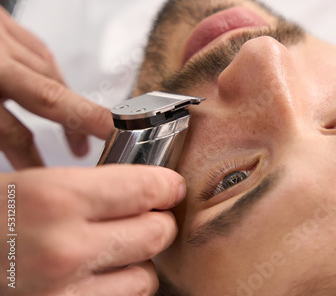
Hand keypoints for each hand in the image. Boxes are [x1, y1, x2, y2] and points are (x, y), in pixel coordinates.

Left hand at [0, 6, 112, 168]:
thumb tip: (3, 152)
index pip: (13, 136)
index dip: (34, 163)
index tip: (47, 180)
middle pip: (52, 99)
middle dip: (86, 123)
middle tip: (111, 141)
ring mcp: (3, 39)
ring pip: (51, 76)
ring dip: (73, 106)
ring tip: (81, 135)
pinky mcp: (8, 24)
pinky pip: (43, 54)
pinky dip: (56, 77)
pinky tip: (61, 92)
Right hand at [0, 164, 185, 295]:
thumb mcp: (32, 185)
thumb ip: (92, 188)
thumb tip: (148, 189)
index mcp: (56, 197)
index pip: (146, 188)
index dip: (165, 186)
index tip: (169, 187)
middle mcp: (64, 248)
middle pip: (157, 233)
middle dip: (156, 222)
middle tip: (143, 217)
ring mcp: (63, 294)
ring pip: (146, 278)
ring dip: (137, 263)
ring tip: (112, 252)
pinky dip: (117, 290)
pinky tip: (98, 276)